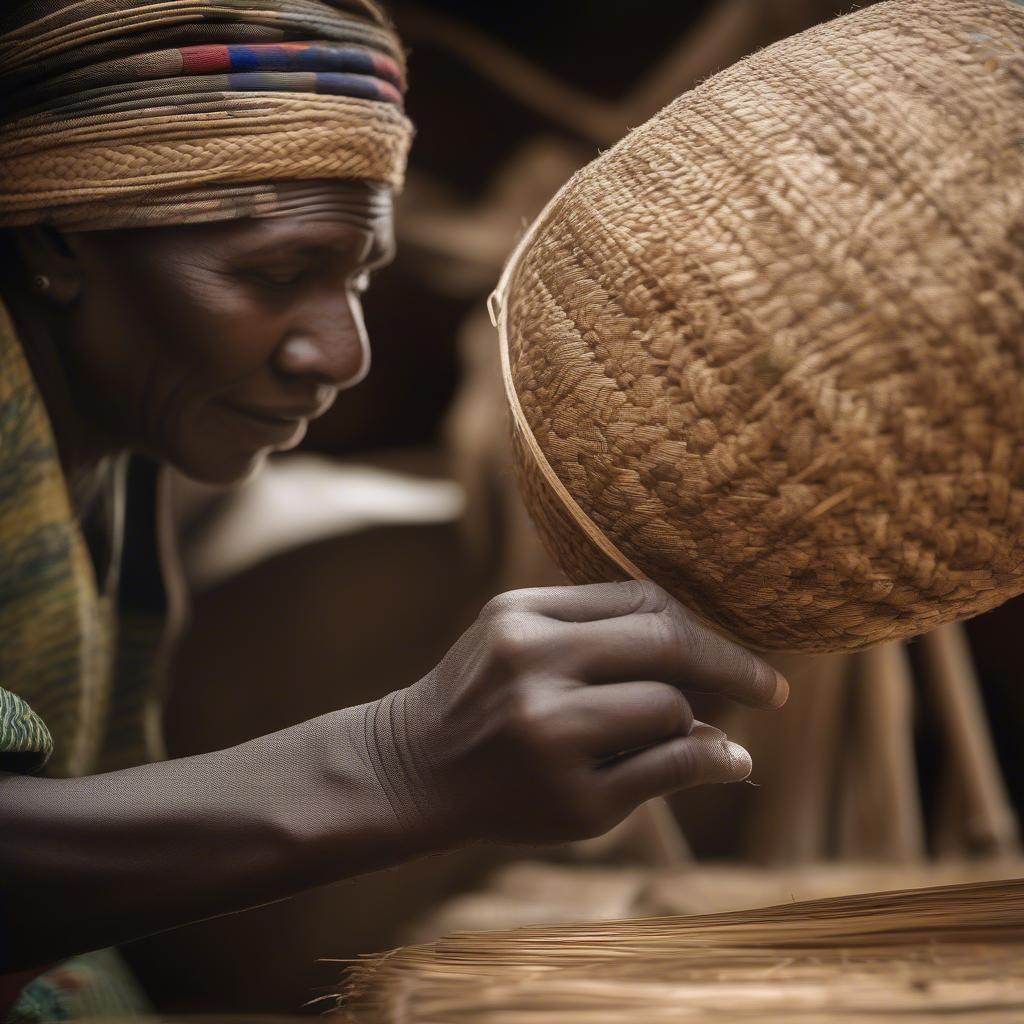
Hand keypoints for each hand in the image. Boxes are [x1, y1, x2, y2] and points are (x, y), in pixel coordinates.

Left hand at [358, 581, 786, 845]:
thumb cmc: (508, 799)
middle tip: (762, 685)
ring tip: (715, 662)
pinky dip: (638, 616)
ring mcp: (519, 621)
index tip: (749, 722)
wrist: (417, 762)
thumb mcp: (589, 811)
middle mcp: (537, 662)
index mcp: (554, 728)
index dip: (709, 722)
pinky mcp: (510, 600)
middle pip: (662, 636)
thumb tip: (741, 755)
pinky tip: (660, 642)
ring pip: (639, 601)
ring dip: (688, 630)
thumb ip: (664, 775)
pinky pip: (599, 595)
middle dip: (724, 660)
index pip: (666, 707)